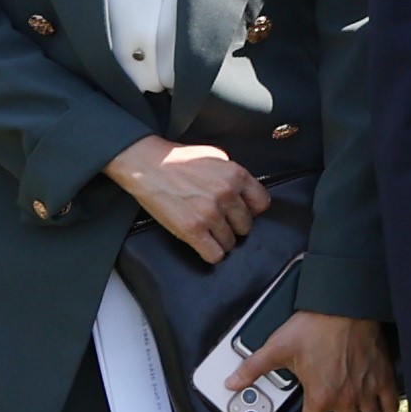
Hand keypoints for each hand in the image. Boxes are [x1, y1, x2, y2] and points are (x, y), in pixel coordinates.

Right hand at [110, 138, 266, 261]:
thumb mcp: (214, 156)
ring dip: (220, 240)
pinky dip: (210, 253)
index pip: (262, 203)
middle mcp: (226, 194)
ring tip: (207, 230)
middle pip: (246, 226)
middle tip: (220, 220)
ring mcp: (210, 214)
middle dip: (234, 225)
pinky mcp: (193, 230)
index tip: (242, 212)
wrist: (147, 165)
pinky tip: (203, 243)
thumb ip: (232, 174)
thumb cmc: (177, 159)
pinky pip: (215, 255)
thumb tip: (244, 191)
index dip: (251, 210)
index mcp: (235, 174)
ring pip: (230, 243)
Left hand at [235, 310, 401, 411]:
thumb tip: (231, 383)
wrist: (345, 306)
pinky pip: (391, 406)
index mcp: (320, 397)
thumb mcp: (277, 348)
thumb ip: (253, 369)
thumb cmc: (314, 326)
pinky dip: (385, 407)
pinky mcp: (384, 377)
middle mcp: (346, 399)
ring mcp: (368, 390)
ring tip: (355, 409)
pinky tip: (377, 400)